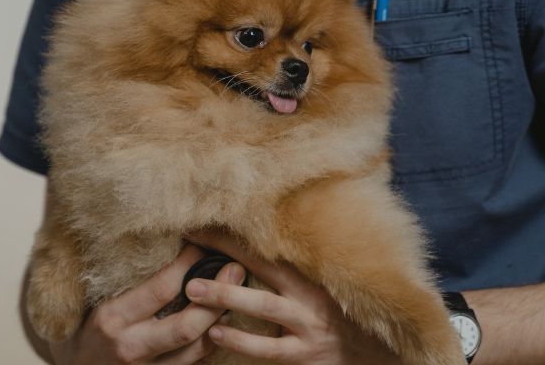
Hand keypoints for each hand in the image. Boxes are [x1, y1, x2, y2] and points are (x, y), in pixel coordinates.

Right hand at [48, 243, 246, 363]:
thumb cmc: (90, 323)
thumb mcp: (103, 297)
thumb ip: (135, 277)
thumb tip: (178, 242)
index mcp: (114, 317)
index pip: (162, 287)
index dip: (190, 263)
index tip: (205, 245)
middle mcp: (130, 347)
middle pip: (186, 325)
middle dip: (217, 296)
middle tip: (236, 269)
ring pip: (197, 349)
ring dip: (222, 320)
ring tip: (239, 293)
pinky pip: (195, 364)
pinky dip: (213, 342)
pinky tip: (224, 321)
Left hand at [185, 231, 401, 364]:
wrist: (380, 349)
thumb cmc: (345, 309)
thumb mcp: (325, 280)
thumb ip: (298, 263)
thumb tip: (264, 237)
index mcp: (310, 271)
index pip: (265, 245)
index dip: (234, 233)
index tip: (204, 220)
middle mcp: (308, 293)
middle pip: (262, 265)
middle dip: (226, 250)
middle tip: (191, 239)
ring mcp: (306, 324)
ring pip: (263, 306)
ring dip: (226, 296)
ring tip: (193, 290)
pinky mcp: (304, 355)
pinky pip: (267, 349)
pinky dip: (240, 341)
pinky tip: (215, 333)